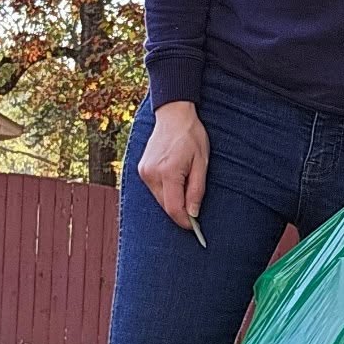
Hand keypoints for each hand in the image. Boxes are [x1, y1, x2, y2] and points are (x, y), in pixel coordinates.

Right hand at [139, 100, 208, 231]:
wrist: (173, 115)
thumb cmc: (191, 136)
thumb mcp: (202, 163)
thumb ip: (197, 190)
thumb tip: (193, 213)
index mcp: (168, 172)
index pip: (174, 208)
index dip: (185, 221)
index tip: (194, 227)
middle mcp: (152, 174)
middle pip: (165, 206)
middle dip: (180, 211)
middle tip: (195, 207)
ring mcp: (144, 172)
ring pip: (159, 199)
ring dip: (173, 200)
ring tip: (186, 182)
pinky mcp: (141, 169)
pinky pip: (154, 189)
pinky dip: (166, 190)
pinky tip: (176, 178)